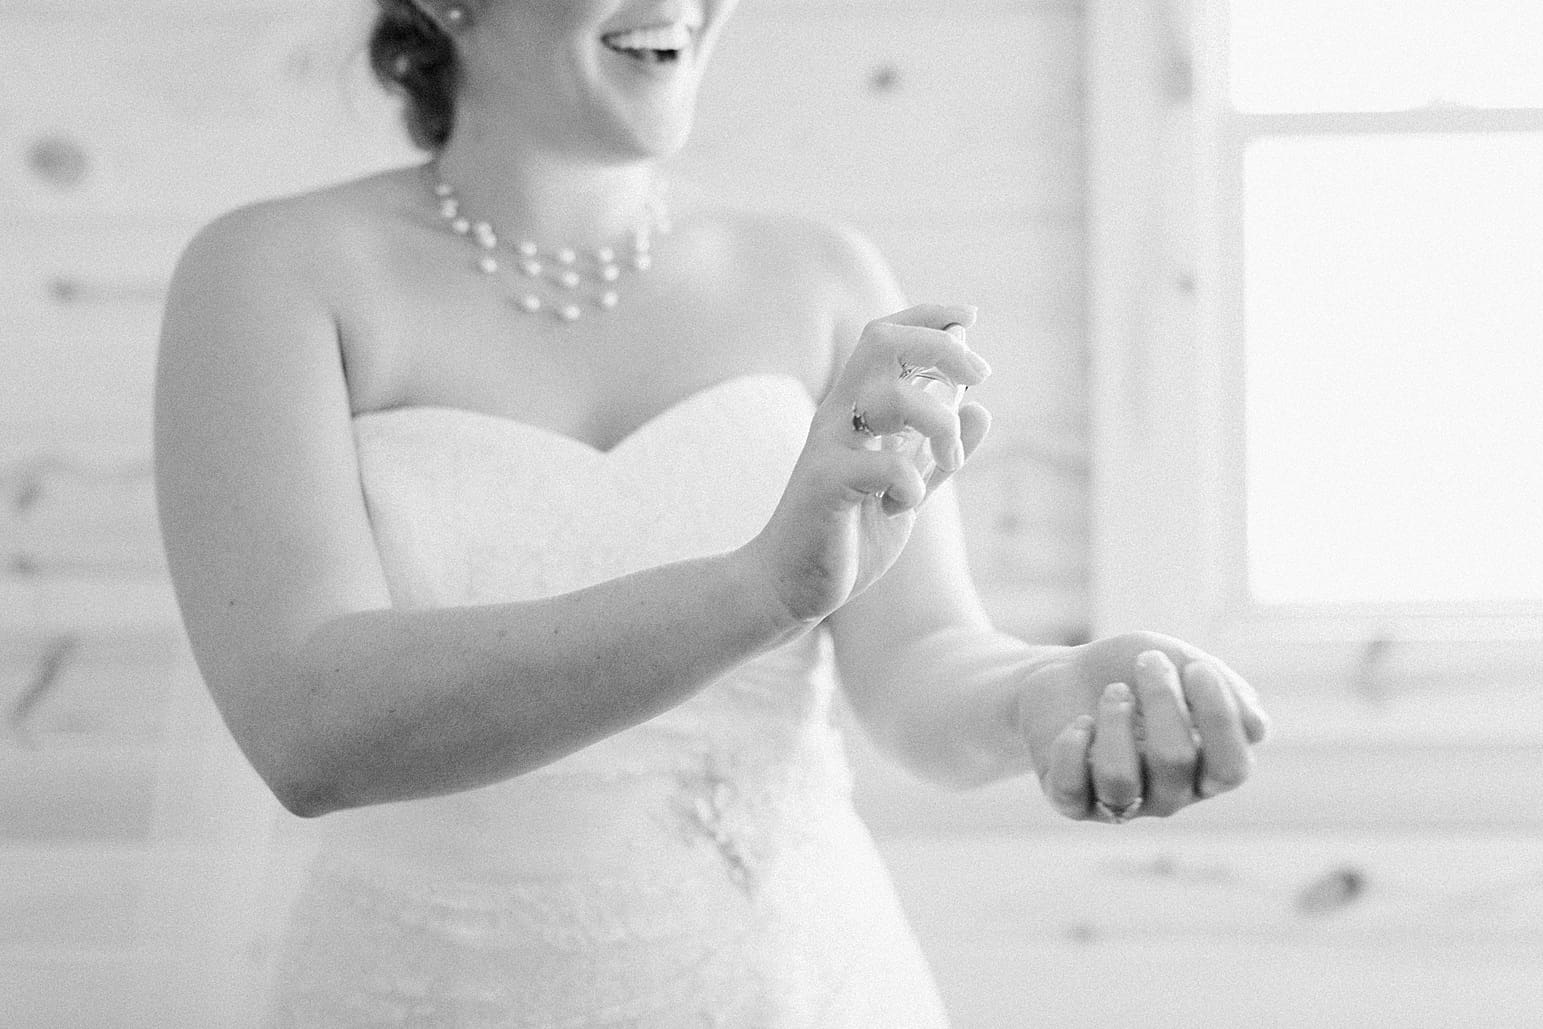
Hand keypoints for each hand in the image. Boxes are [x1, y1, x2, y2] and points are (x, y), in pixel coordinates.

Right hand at [743, 303, 992, 624]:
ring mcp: (828, 448)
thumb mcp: (904, 486)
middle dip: (941, 347)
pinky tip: (903, 506)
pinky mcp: (825, 487)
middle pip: (884, 344)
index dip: (928, 317)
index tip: (970, 316)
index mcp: (854, 410)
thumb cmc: (844, 536)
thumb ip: (937, 450)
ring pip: (892, 398)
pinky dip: (911, 483)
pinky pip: (884, 466)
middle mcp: (838, 417)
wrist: (789, 587)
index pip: (886, 337)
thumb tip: (979, 406)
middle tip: (981, 373)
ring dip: (941, 424)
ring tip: (951, 463)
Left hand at [1017, 632, 1268, 822]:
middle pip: (1175, 761)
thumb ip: (1224, 689)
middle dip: (1161, 700)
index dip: (1219, 719)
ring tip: (1112, 692)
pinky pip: (1071, 792)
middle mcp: (1169, 795)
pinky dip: (1072, 749)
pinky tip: (1080, 722)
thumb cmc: (1133, 671)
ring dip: (1114, 721)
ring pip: (1120, 780)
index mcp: (1206, 769)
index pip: (1231, 768)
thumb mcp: (1180, 661)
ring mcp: (1119, 802)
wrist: (1066, 674)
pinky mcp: (1071, 801)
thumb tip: (1257, 730)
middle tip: (1147, 661)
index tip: (1196, 667)